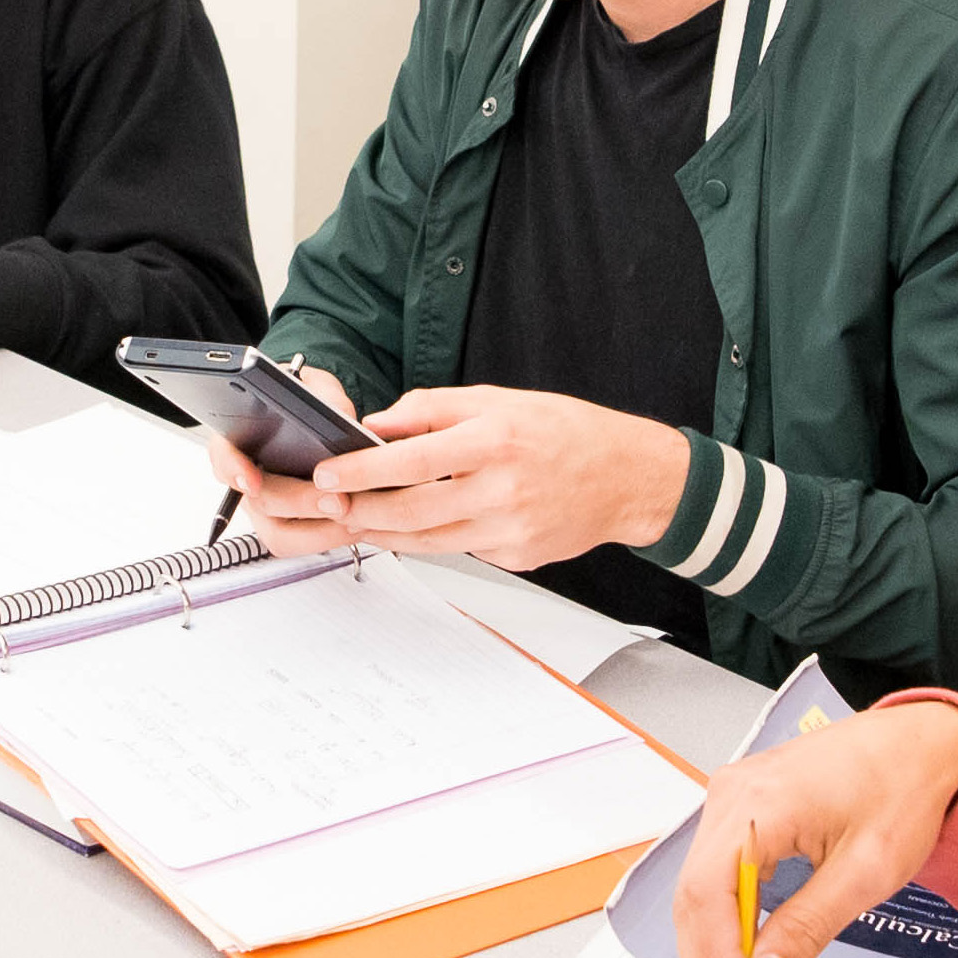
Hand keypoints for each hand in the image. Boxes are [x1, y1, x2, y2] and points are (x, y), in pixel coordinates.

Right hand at [204, 368, 367, 556]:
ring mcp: (268, 507)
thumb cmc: (308, 400)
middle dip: (301, 503)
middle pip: (262, 502)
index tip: (251, 481)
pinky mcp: (291, 526)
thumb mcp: (315, 386)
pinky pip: (303, 543)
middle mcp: (249, 479)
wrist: (317, 421)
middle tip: (338, 500)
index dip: (234, 470)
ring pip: (280, 535)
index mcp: (241, 439)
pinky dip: (332, 537)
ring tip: (357, 516)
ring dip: (320, 531)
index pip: (223, 455)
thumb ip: (323, 394)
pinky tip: (360, 523)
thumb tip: (337, 414)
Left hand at [289, 386, 688, 572]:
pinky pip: (462, 550)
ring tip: (363, 517)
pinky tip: (426, 524)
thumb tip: (381, 424)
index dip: (360, 469)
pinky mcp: (516, 557)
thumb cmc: (569, 432)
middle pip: (409, 511)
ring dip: (386, 532)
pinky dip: (436, 538)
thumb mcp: (501, 400)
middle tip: (334, 502)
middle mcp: (502, 490)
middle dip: (361, 509)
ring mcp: (510, 531)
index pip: (408, 460)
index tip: (328, 472)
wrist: (630, 478)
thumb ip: (435, 408)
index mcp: (495, 441)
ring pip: (427, 541)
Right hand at [673, 699, 957, 957]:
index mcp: (759, 801)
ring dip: (713, 948)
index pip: (709, 892)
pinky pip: (719, 870)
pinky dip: (727, 918)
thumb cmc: (902, 788)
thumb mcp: (866, 870)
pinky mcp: (745, 806)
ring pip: (701, 886)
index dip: (714, 957)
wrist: (921, 743)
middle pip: (694, 894)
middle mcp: (734, 792)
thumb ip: (808, 925)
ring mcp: (735, 795)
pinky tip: (742, 954)